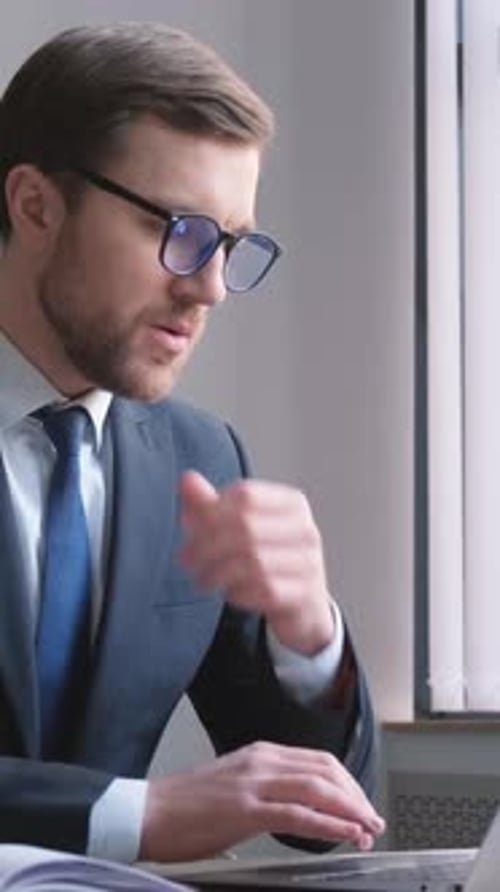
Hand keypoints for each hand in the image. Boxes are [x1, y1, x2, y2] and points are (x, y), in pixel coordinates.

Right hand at [140, 742, 384, 861]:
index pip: (318, 761)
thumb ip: (267, 792)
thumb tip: (298, 813)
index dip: (348, 784)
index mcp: (261, 754)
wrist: (148, 812)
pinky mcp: (245, 808)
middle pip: (326, 770)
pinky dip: (328, 824)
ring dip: (350, 810)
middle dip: (357, 796)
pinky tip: (344, 835)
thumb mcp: (235, 786)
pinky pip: (297, 814)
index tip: (362, 805)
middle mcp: (262, 761)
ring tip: (367, 830)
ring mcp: (254, 782)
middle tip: (373, 820)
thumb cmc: (186, 806)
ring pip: (317, 787)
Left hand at [179, 472, 334, 654]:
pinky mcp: (307, 594)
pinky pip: (264, 591)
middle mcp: (306, 529)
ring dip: (216, 572)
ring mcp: (310, 563)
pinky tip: (229, 592)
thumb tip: (187, 479)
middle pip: (245, 527)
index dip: (211, 511)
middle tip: (186, 559)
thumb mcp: (235, 527)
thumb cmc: (264, 556)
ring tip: (202, 579)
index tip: (191, 527)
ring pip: (253, 562)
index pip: (246, 495)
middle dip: (206, 544)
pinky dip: (239, 593)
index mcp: (291, 503)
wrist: (301, 601)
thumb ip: (209, 504)